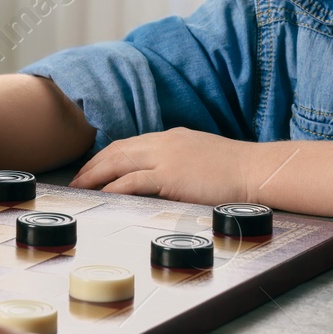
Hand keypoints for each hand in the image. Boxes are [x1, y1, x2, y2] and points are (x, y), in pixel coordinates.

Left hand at [69, 127, 272, 205]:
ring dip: (96, 176)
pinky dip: (114, 187)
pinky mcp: (170, 175)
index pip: (129, 145)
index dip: (106, 157)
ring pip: (119, 163)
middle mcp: (164, 143)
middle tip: (76, 181)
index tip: (93, 170)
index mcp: (171, 138)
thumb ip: (180, 164)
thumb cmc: (236, 170)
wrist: (256, 170)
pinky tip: (102, 195)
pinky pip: (133, 180)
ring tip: (81, 189)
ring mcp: (166, 157)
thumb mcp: (202, 158)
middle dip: (93, 166)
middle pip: (117, 150)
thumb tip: (166, 181)